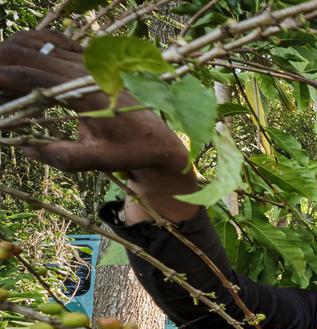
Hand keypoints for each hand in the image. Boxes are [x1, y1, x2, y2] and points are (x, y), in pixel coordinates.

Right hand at [0, 31, 188, 173]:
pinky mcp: (90, 62)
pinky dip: (30, 47)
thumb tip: (25, 146)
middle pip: (27, 54)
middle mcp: (85, 71)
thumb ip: (62, 156)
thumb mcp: (99, 160)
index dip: (1, 79)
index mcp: (86, 92)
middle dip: (1, 65)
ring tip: (1, 77)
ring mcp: (88, 62)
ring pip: (37, 43)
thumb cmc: (132, 152)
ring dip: (13, 54)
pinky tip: (20, 64)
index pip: (32, 77)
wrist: (161, 139)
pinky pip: (53, 42)